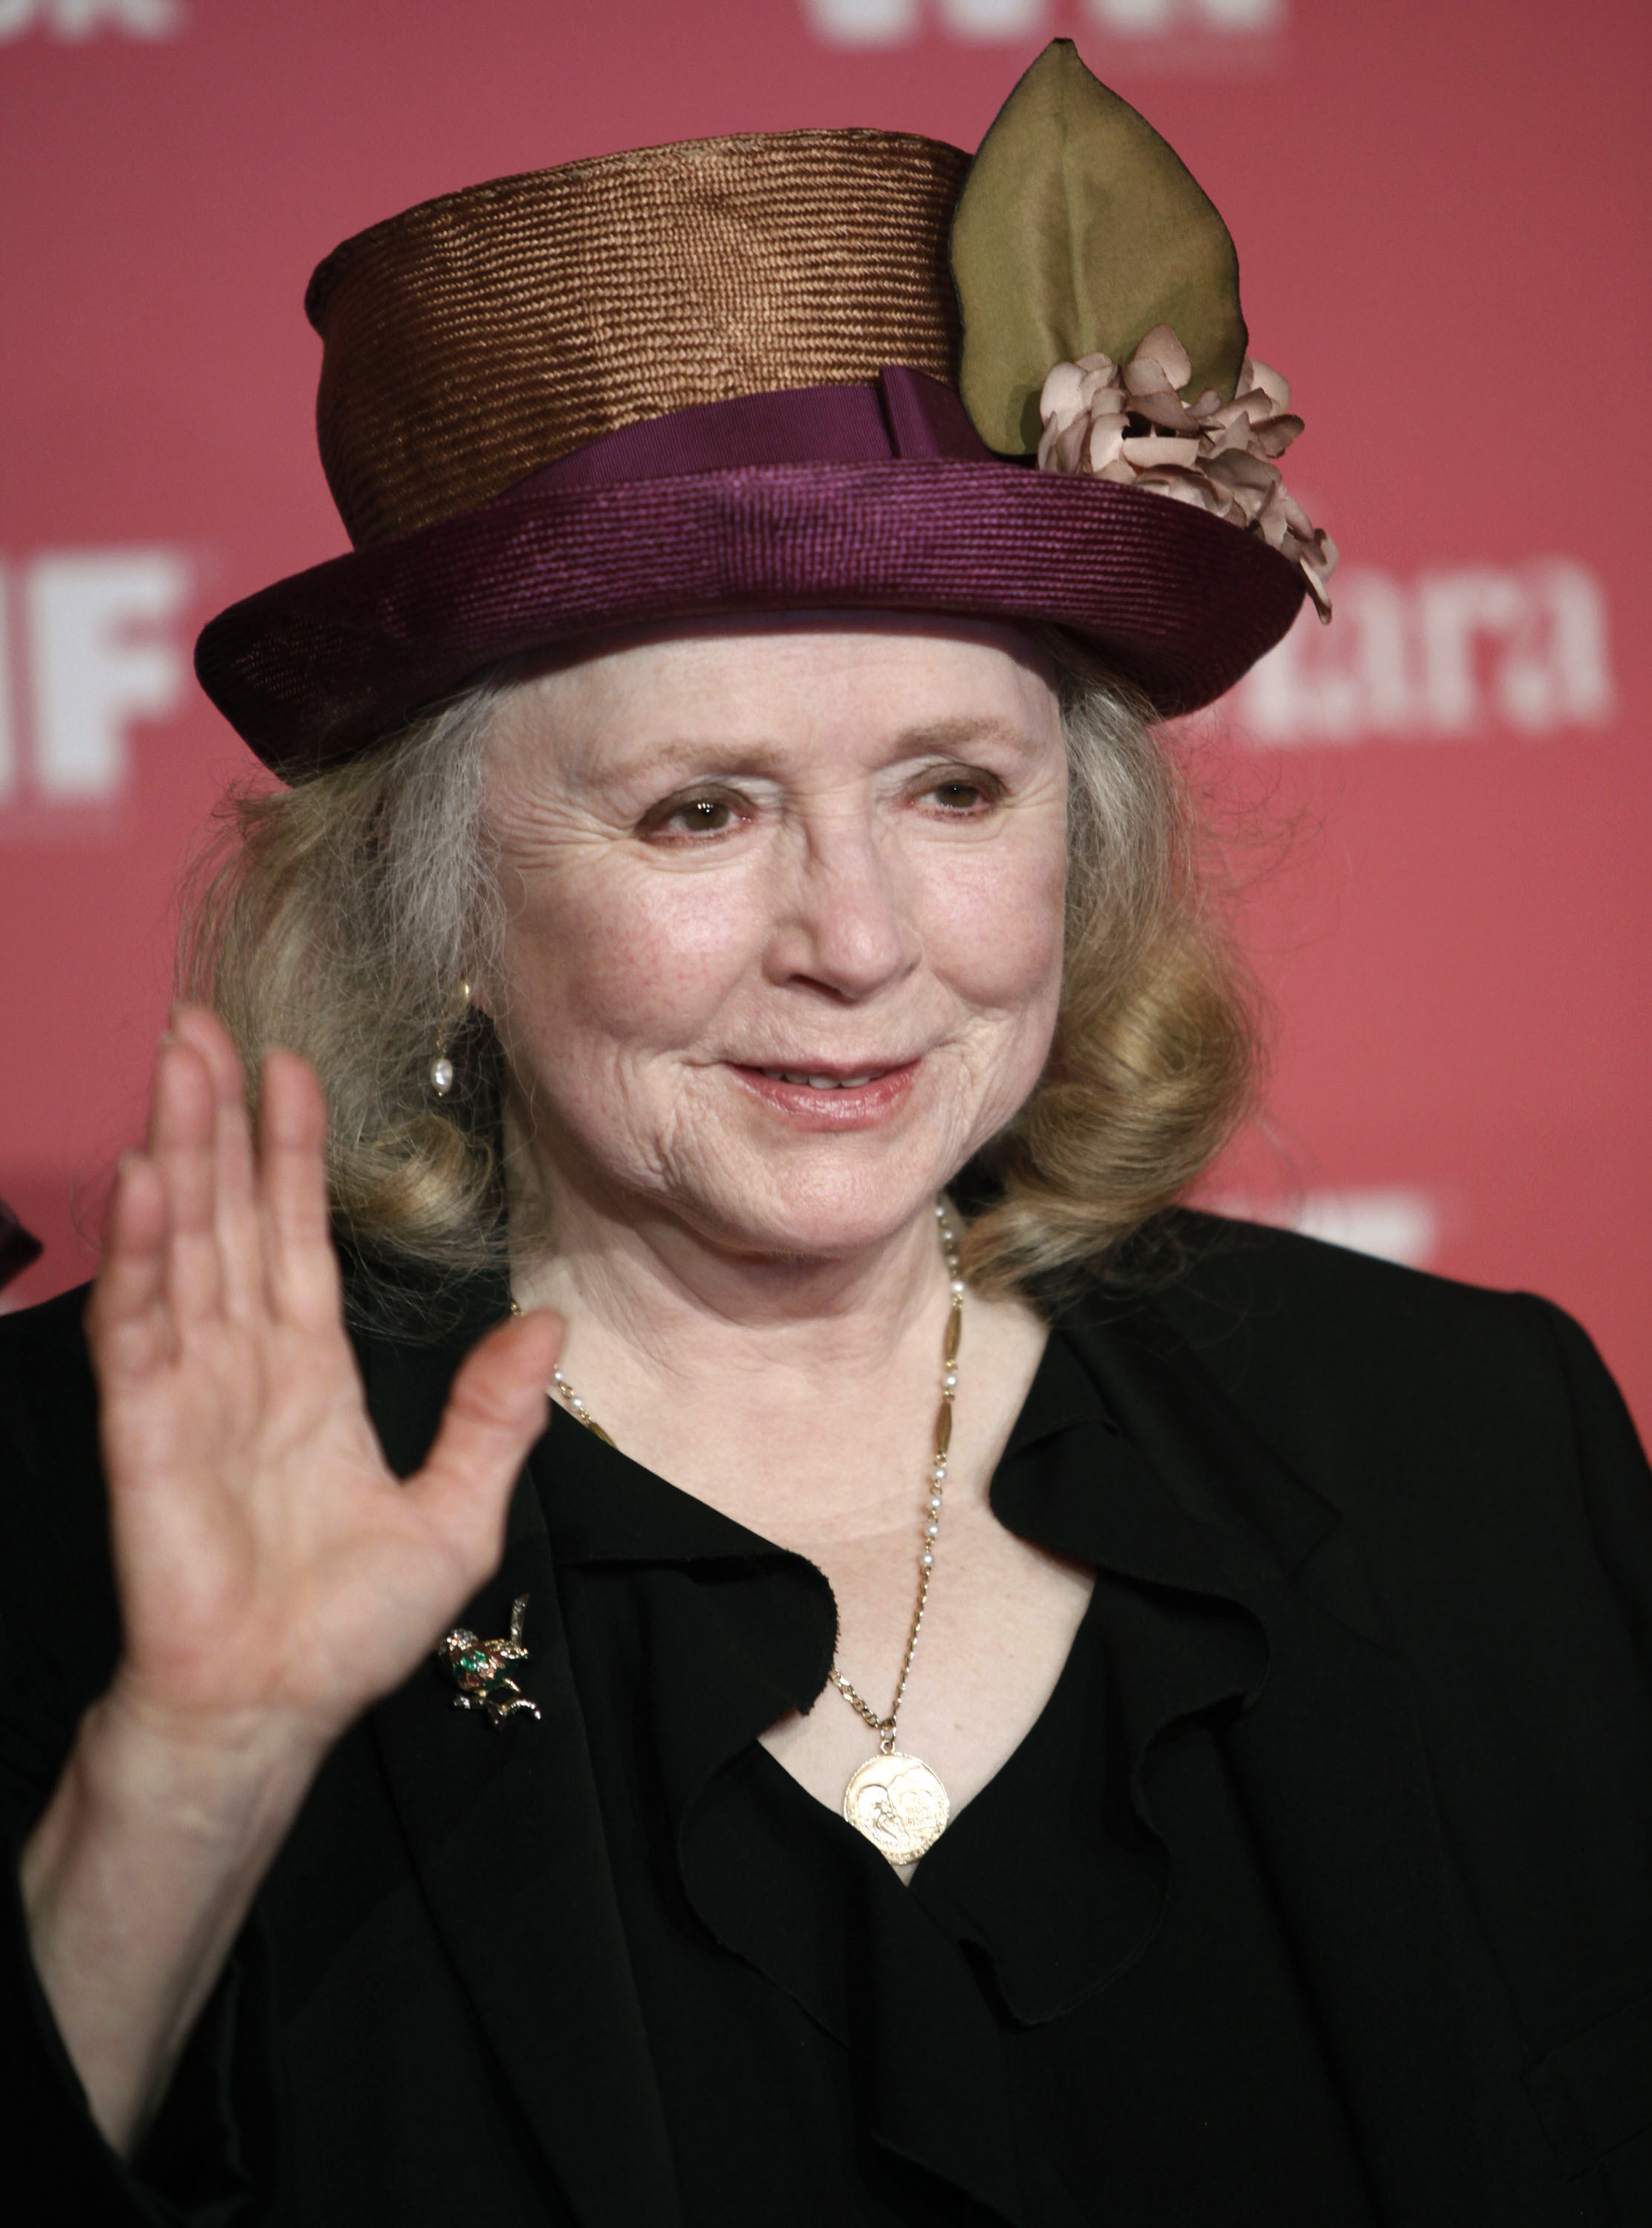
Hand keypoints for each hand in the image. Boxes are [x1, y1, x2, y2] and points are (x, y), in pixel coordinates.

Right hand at [86, 1007, 561, 1762]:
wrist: (276, 1708)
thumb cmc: (350, 1627)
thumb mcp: (458, 1513)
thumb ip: (496, 1415)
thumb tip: (548, 1325)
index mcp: (310, 1374)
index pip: (297, 1236)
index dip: (292, 1152)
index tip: (290, 1067)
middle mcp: (244, 1364)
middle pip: (230, 1215)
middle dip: (218, 1118)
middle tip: (203, 1022)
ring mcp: (190, 1388)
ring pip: (184, 1245)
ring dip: (178, 1152)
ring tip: (177, 1064)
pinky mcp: (148, 1428)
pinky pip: (143, 1323)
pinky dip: (143, 1251)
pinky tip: (146, 1179)